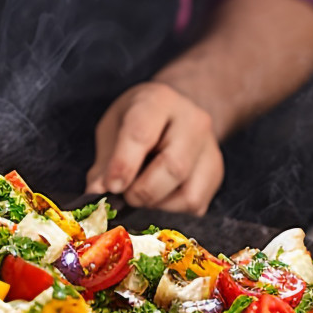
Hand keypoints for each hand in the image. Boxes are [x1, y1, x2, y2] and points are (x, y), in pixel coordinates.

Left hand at [86, 82, 222, 214]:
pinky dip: (171, 212)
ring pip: (188, 194)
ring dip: (157, 206)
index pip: (141, 134)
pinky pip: (195, 206)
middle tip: (125, 196)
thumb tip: (97, 194)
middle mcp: (193, 120)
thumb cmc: (137, 120)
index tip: (110, 187)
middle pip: (173, 167)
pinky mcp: (215, 174)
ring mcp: (210, 148)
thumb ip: (105, 161)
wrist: (175, 113)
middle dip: (142, 191)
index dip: (123, 165)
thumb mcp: (113, 128)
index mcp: (159, 100)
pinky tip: (157, 198)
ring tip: (140, 196)